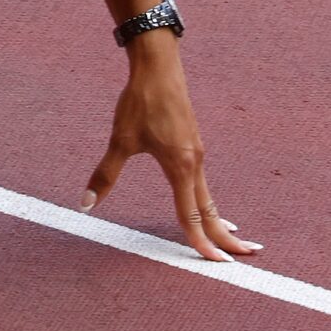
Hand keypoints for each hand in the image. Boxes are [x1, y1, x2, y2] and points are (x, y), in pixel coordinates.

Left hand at [82, 39, 261, 260]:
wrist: (159, 67)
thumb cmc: (139, 102)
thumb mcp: (120, 140)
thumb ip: (105, 175)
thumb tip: (85, 203)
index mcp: (180, 167)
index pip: (191, 215)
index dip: (200, 241)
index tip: (215, 263)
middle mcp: (195, 163)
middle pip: (212, 210)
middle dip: (226, 238)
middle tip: (245, 260)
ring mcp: (197, 153)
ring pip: (209, 195)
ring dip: (220, 220)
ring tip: (233, 239)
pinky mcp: (194, 143)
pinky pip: (204, 181)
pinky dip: (211, 200)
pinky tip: (209, 205)